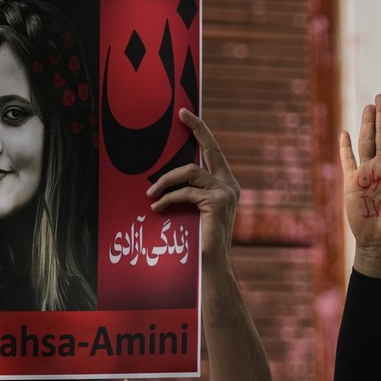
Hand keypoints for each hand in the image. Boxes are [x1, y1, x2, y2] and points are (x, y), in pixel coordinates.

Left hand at [147, 108, 239, 263]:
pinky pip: (186, 192)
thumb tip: (163, 178)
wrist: (210, 266)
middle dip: (197, 128)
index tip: (186, 113)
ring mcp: (226, 192)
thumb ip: (189, 192)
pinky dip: (168, 199)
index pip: (213, 152)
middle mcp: (230, 185)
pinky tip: (158, 208)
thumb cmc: (198, 241)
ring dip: (165, 181)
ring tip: (150, 195)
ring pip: (190, 172)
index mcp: (226, 185)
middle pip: (211, 148)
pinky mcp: (217, 201)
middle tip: (180, 114)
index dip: (201, 131)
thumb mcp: (194, 210)